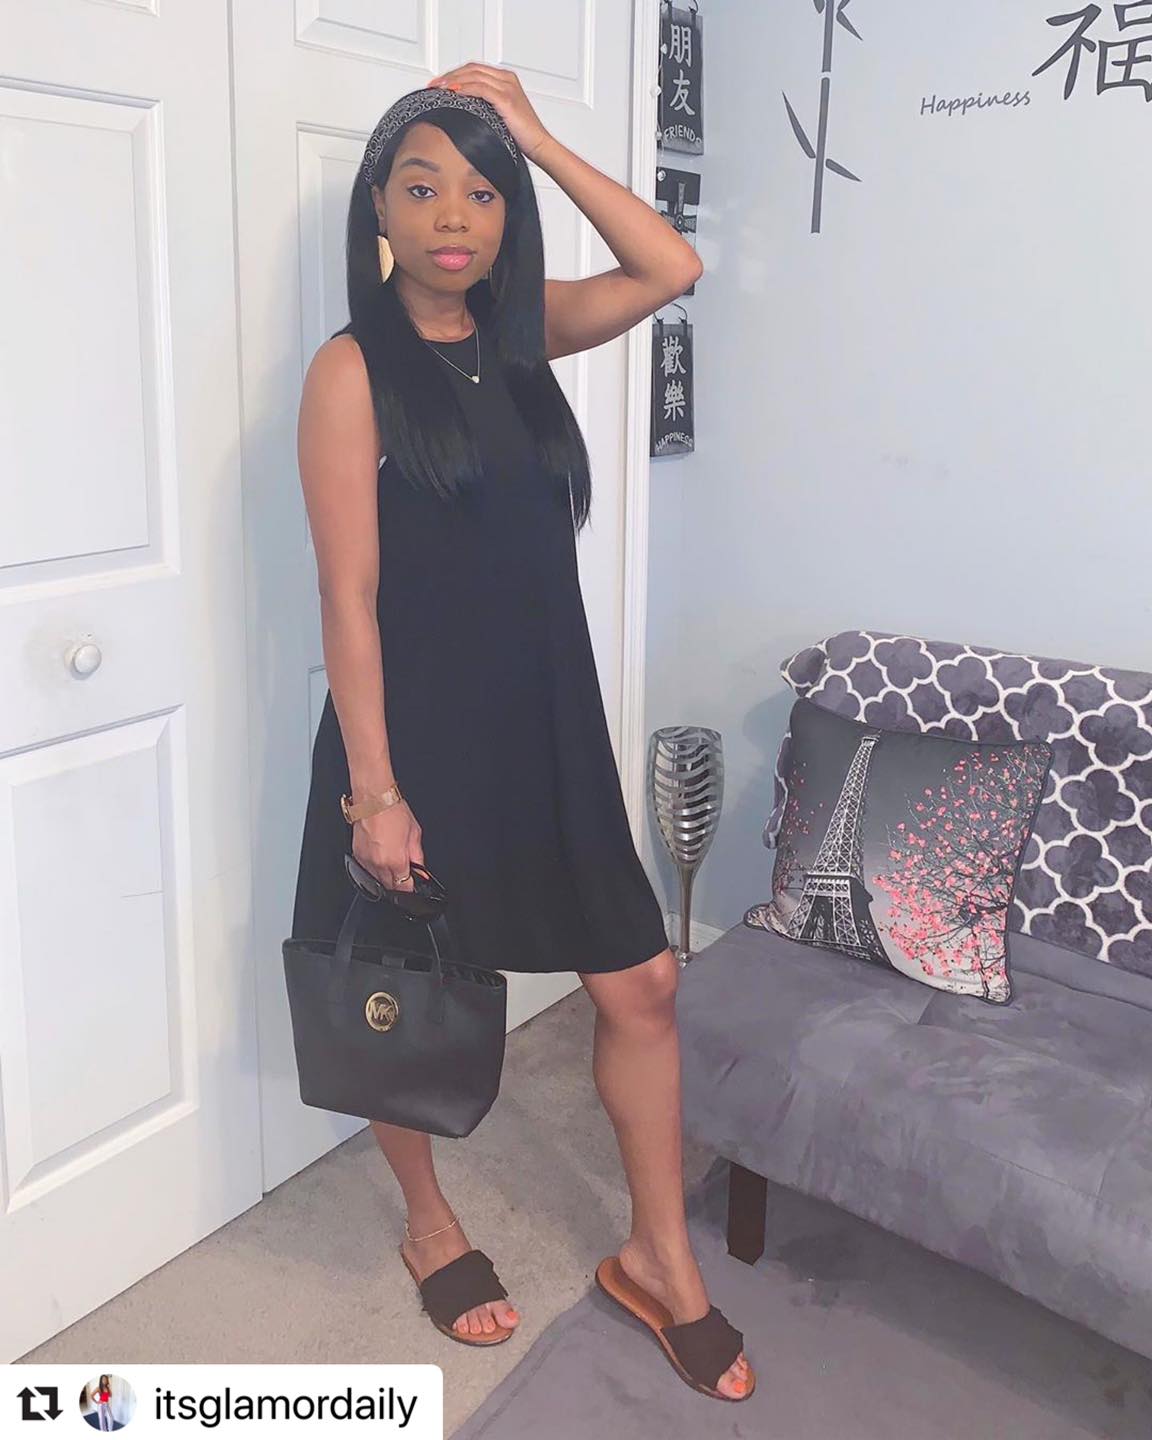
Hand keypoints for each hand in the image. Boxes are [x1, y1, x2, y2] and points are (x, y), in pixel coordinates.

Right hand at [351, 799, 423, 890]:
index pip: (403, 887)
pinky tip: (381, 854)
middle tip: (404, 870)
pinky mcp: (357, 855)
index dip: (410, 886)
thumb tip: (421, 870)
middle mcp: (379, 864)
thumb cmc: (393, 811)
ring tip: (391, 858)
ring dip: (385, 875)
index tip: (412, 882)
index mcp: (396, 860)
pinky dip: (375, 867)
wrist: (374, 799)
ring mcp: (366, 860)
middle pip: (389, 886)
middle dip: (398, 882)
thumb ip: (418, 856)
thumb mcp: (414, 834)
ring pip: (377, 880)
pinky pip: (367, 869)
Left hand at [428, 64, 551, 160]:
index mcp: (506, 80)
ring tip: (439, 89)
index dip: (455, 74)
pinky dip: (464, 89)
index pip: (475, 69)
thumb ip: (485, 106)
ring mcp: (507, 87)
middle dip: (449, 75)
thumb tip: (463, 110)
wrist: (539, 145)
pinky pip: (480, 88)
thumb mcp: (500, 116)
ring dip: (453, 81)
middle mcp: (507, 79)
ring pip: (473, 75)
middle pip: (471, 69)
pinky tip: (453, 94)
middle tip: (433, 85)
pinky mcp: (506, 99)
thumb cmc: (522, 136)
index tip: (439, 84)